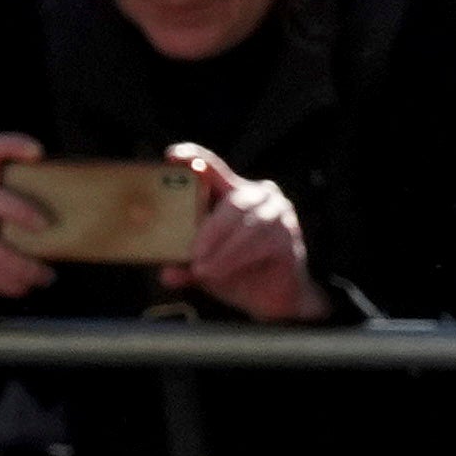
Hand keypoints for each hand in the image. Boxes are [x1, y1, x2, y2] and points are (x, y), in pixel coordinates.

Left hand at [166, 142, 321, 323]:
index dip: (193, 156)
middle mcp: (258, 195)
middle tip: (192, 256)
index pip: (213, 166)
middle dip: (210, 230)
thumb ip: (186, 266)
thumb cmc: (238, 272)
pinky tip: (223, 272)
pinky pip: (263, 242)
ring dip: (223, 250)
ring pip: (248, 224)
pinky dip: (238, 259)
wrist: (274, 299)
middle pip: (234, 201)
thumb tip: (166, 274)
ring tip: (204, 270)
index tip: (171, 156)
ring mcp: (278, 213)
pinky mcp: (289, 235)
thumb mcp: (205, 265)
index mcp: (233, 192)